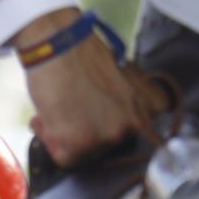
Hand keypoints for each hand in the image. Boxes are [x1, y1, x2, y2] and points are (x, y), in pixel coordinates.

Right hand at [16, 12, 163, 167]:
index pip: (134, 134)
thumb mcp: (124, 76)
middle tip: (71, 107)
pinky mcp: (79, 142)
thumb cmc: (84, 52)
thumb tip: (116, 119)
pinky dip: (49, 138)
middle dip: (86, 130)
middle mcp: (134, 125)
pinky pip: (62, 156)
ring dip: (66, 134)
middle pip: (106, 144)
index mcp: (152, 107)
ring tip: (57, 107)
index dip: (110, 124)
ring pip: (83, 152)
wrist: (58, 41)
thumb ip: (129, 101)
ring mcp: (107, 135)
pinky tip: (46, 115)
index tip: (98, 117)